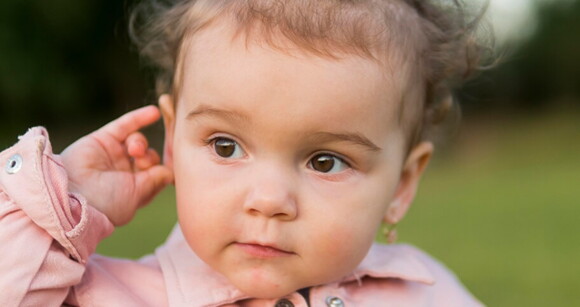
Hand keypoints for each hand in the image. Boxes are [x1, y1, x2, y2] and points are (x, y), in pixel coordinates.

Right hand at [61, 106, 172, 225]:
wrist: (71, 195)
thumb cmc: (107, 203)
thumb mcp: (137, 195)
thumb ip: (155, 180)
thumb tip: (170, 172)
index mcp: (134, 191)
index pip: (157, 174)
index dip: (165, 167)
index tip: (174, 163)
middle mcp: (124, 174)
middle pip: (149, 157)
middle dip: (151, 157)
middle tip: (142, 162)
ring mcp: (113, 156)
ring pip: (138, 142)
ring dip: (141, 144)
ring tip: (134, 151)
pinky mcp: (102, 140)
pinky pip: (125, 125)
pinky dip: (140, 117)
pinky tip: (155, 112)